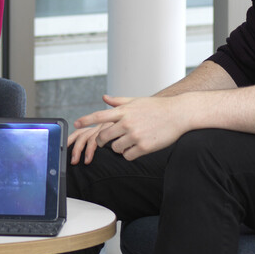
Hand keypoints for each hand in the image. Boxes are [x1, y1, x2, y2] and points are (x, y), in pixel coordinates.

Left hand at [66, 95, 191, 162]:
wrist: (179, 114)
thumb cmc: (157, 107)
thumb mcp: (136, 101)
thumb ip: (119, 101)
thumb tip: (105, 98)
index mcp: (124, 111)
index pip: (99, 115)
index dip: (86, 120)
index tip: (75, 124)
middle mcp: (127, 123)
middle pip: (104, 136)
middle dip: (101, 141)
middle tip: (104, 142)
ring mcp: (135, 135)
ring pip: (115, 148)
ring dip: (118, 148)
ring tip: (127, 142)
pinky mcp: (144, 147)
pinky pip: (128, 156)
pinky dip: (129, 154)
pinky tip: (136, 149)